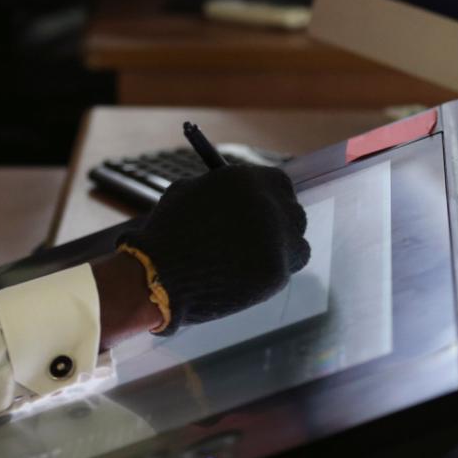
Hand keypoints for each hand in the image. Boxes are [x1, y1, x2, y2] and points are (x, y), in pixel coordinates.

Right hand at [118, 163, 309, 333]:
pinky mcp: (277, 271)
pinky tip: (246, 277)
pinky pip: (284, 271)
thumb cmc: (167, 233)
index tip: (268, 209)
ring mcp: (276, 239)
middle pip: (294, 213)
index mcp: (245, 180)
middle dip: (282, 225)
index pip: (280, 184)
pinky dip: (269, 274)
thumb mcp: (188, 193)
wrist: (160, 275)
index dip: (273, 198)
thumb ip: (220, 191)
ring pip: (297, 245)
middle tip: (267, 238)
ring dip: (282, 251)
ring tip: (254, 261)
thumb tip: (238, 196)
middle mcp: (267, 204)